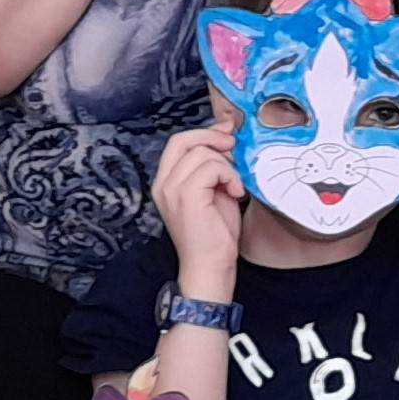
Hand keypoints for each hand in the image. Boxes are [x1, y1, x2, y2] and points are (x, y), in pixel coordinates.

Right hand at [151, 126, 246, 294]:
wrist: (209, 266)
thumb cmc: (214, 236)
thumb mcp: (214, 192)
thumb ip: (215, 167)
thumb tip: (226, 138)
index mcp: (166, 182)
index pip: (178, 142)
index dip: (204, 133)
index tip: (227, 135)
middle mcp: (163, 183)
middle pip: (184, 140)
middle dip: (213, 138)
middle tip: (233, 148)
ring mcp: (172, 189)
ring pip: (202, 153)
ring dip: (226, 165)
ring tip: (234, 186)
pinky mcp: (186, 196)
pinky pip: (211, 167)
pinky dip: (229, 175)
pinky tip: (234, 193)